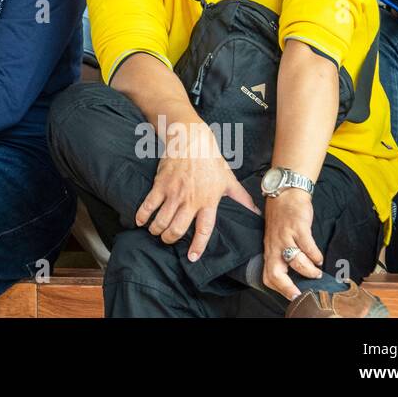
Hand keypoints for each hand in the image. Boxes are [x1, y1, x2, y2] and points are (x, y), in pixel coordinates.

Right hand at [136, 121, 259, 260]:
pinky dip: (142, 216)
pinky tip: (141, 221)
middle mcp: (190, 200)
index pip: (203, 229)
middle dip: (170, 239)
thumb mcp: (229, 180)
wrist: (191, 139)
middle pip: (177, 229)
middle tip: (168, 240)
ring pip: (162, 220)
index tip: (192, 257)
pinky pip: (148, 205)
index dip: (197, 246)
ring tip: (156, 231)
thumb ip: (241, 199)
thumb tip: (256, 214)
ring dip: (157, 230)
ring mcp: (173, 193)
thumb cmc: (211, 160)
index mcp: (208, 201)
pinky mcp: (160, 185)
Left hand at [262, 189, 322, 299]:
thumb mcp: (275, 237)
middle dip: (288, 287)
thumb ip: (281, 254)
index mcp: (269, 249)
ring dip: (309, 271)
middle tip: (300, 294)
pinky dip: (315, 256)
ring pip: (296, 262)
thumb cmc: (281, 217)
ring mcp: (285, 236)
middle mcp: (274, 245)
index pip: (268, 275)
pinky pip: (308, 247)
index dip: (279, 289)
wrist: (285, 192)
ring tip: (316, 272)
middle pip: (276, 273)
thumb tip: (294, 274)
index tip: (292, 296)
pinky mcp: (298, 227)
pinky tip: (318, 257)